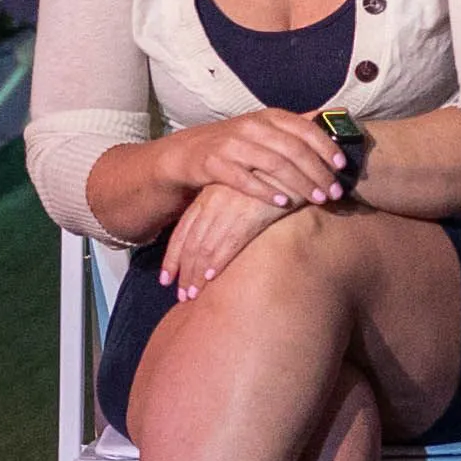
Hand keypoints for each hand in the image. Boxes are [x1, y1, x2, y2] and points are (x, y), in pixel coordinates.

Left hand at [161, 179, 292, 296]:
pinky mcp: (249, 213)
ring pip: (205, 247)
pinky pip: (228, 242)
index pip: (183, 231)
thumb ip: (226, 210)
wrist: (293, 164)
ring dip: (196, 274)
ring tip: (191, 296)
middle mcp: (213, 202)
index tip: (166, 279)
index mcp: (208, 196)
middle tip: (180, 295)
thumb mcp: (240, 192)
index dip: (173, 257)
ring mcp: (229, 208)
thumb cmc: (270, 180)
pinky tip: (210, 278)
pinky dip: (217, 262)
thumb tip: (217, 235)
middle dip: (182, 271)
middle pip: (189, 243)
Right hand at [166, 107, 343, 214]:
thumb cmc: (235, 143)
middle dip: (317, 172)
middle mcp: (251, 127)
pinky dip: (264, 190)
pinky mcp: (213, 163)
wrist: (187, 152)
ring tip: (316, 199)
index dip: (325, 146)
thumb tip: (331, 117)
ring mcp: (231, 144)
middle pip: (292, 148)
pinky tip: (282, 202)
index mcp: (268, 117)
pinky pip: (242, 178)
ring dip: (299, 183)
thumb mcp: (265, 129)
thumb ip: (294, 126)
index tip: (342, 165)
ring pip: (272, 163)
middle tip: (334, 192)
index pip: (303, 127)